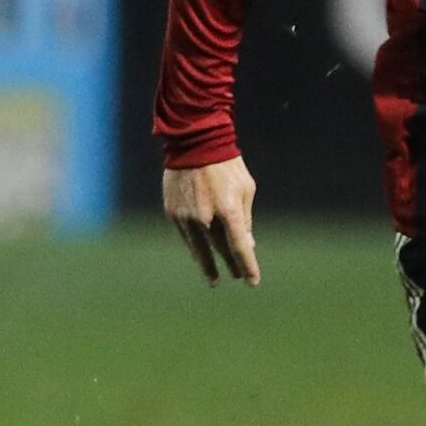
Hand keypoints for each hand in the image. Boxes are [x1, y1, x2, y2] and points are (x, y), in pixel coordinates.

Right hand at [161, 155, 260, 286]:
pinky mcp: (173, 212)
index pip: (239, 247)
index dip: (247, 266)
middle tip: (236, 275)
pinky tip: (198, 253)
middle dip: (230, 264)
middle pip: (220, 249)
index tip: (252, 281)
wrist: (194, 143)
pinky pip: (186, 235)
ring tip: (213, 278)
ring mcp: (186, 216)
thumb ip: (245, 218)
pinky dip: (194, 245)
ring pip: (198, 248)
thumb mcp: (246, 189)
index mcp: (228, 210)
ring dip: (207, 264)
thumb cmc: (227, 166)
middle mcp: (205, 217)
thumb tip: (247, 244)